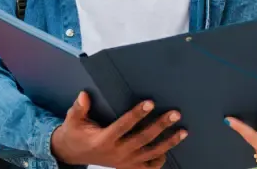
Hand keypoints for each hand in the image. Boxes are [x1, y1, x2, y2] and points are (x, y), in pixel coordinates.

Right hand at [50, 91, 187, 168]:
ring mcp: (125, 162)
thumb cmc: (76, 133)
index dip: (136, 114)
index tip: (149, 103)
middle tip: (175, 114)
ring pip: (151, 153)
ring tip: (183, 131)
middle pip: (143, 139)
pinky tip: (170, 149)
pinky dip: (160, 160)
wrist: (74, 154)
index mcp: (104, 139)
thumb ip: (79, 108)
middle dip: (160, 126)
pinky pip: (149, 167)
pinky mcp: (129, 167)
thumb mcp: (73, 121)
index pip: (123, 126)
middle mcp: (117, 153)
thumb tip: (84, 95)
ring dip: (168, 142)